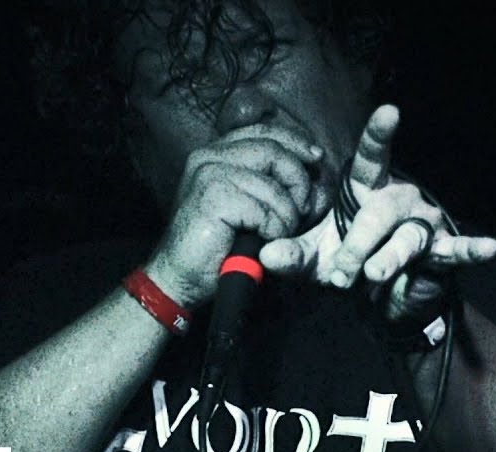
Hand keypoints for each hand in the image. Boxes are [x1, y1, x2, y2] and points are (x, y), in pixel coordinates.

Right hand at [144, 123, 324, 307]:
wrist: (178, 276)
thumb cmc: (214, 246)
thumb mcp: (247, 206)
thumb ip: (272, 184)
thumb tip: (314, 172)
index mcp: (214, 154)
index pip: (264, 131)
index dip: (295, 141)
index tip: (316, 158)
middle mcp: (208, 157)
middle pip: (272, 150)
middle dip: (297, 179)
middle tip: (303, 208)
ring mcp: (207, 175)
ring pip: (272, 185)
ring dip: (286, 215)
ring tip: (277, 233)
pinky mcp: (212, 199)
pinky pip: (263, 210)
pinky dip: (273, 229)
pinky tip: (263, 240)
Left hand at [259, 105, 495, 323]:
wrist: (376, 296)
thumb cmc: (345, 260)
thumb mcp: (314, 258)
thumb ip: (291, 255)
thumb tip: (266, 256)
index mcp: (367, 189)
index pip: (372, 157)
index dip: (379, 136)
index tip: (389, 112)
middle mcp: (399, 199)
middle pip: (381, 212)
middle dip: (358, 242)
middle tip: (340, 271)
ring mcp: (422, 224)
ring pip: (407, 237)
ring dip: (387, 258)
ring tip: (372, 275)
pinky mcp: (440, 254)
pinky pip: (455, 250)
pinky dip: (469, 251)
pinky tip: (488, 248)